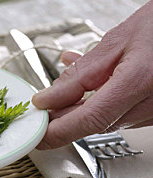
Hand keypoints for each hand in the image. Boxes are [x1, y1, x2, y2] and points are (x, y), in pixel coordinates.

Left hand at [32, 0, 152, 148]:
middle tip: (41, 111)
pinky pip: (122, 111)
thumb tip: (49, 97)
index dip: (59, 132)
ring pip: (107, 118)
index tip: (37, 136)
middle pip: (96, 122)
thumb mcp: (117, 41)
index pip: (89, 119)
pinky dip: (99, 102)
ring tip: (63, 90)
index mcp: (139, 82)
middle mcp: (152, 104)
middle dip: (64, 119)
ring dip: (80, 108)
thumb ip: (81, 73)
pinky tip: (89, 86)